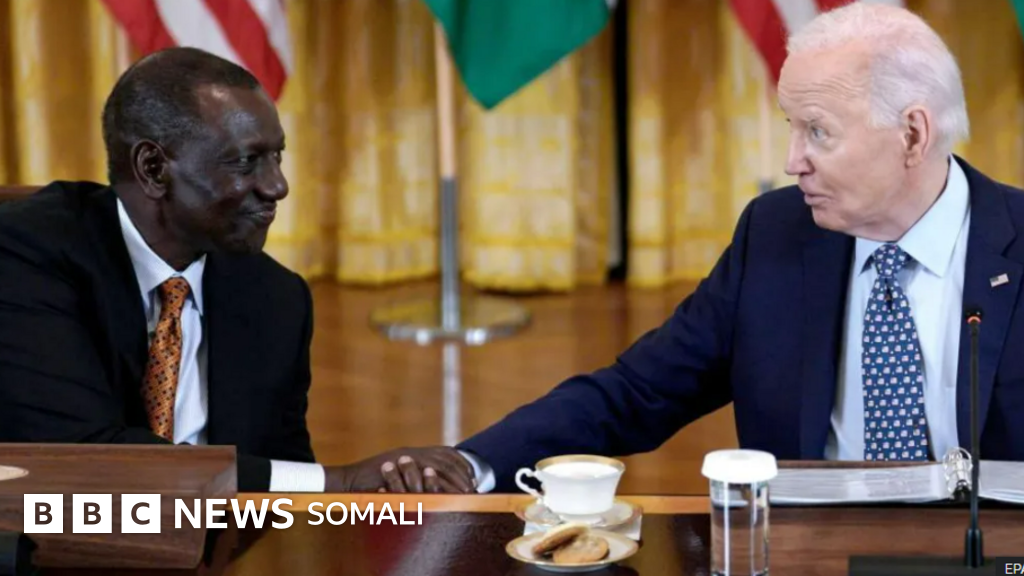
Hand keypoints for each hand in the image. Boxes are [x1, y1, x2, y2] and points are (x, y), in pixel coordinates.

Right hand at [324, 447, 475, 492]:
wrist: (349, 481)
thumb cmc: (370, 484)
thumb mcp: (395, 476)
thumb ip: (412, 477)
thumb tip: (430, 488)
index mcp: (413, 453)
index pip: (445, 453)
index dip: (460, 464)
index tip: (471, 478)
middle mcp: (412, 453)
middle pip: (446, 458)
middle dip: (462, 473)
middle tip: (473, 488)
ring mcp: (405, 460)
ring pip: (439, 467)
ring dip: (454, 480)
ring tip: (466, 494)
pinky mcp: (400, 470)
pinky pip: (425, 477)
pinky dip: (440, 487)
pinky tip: (448, 496)